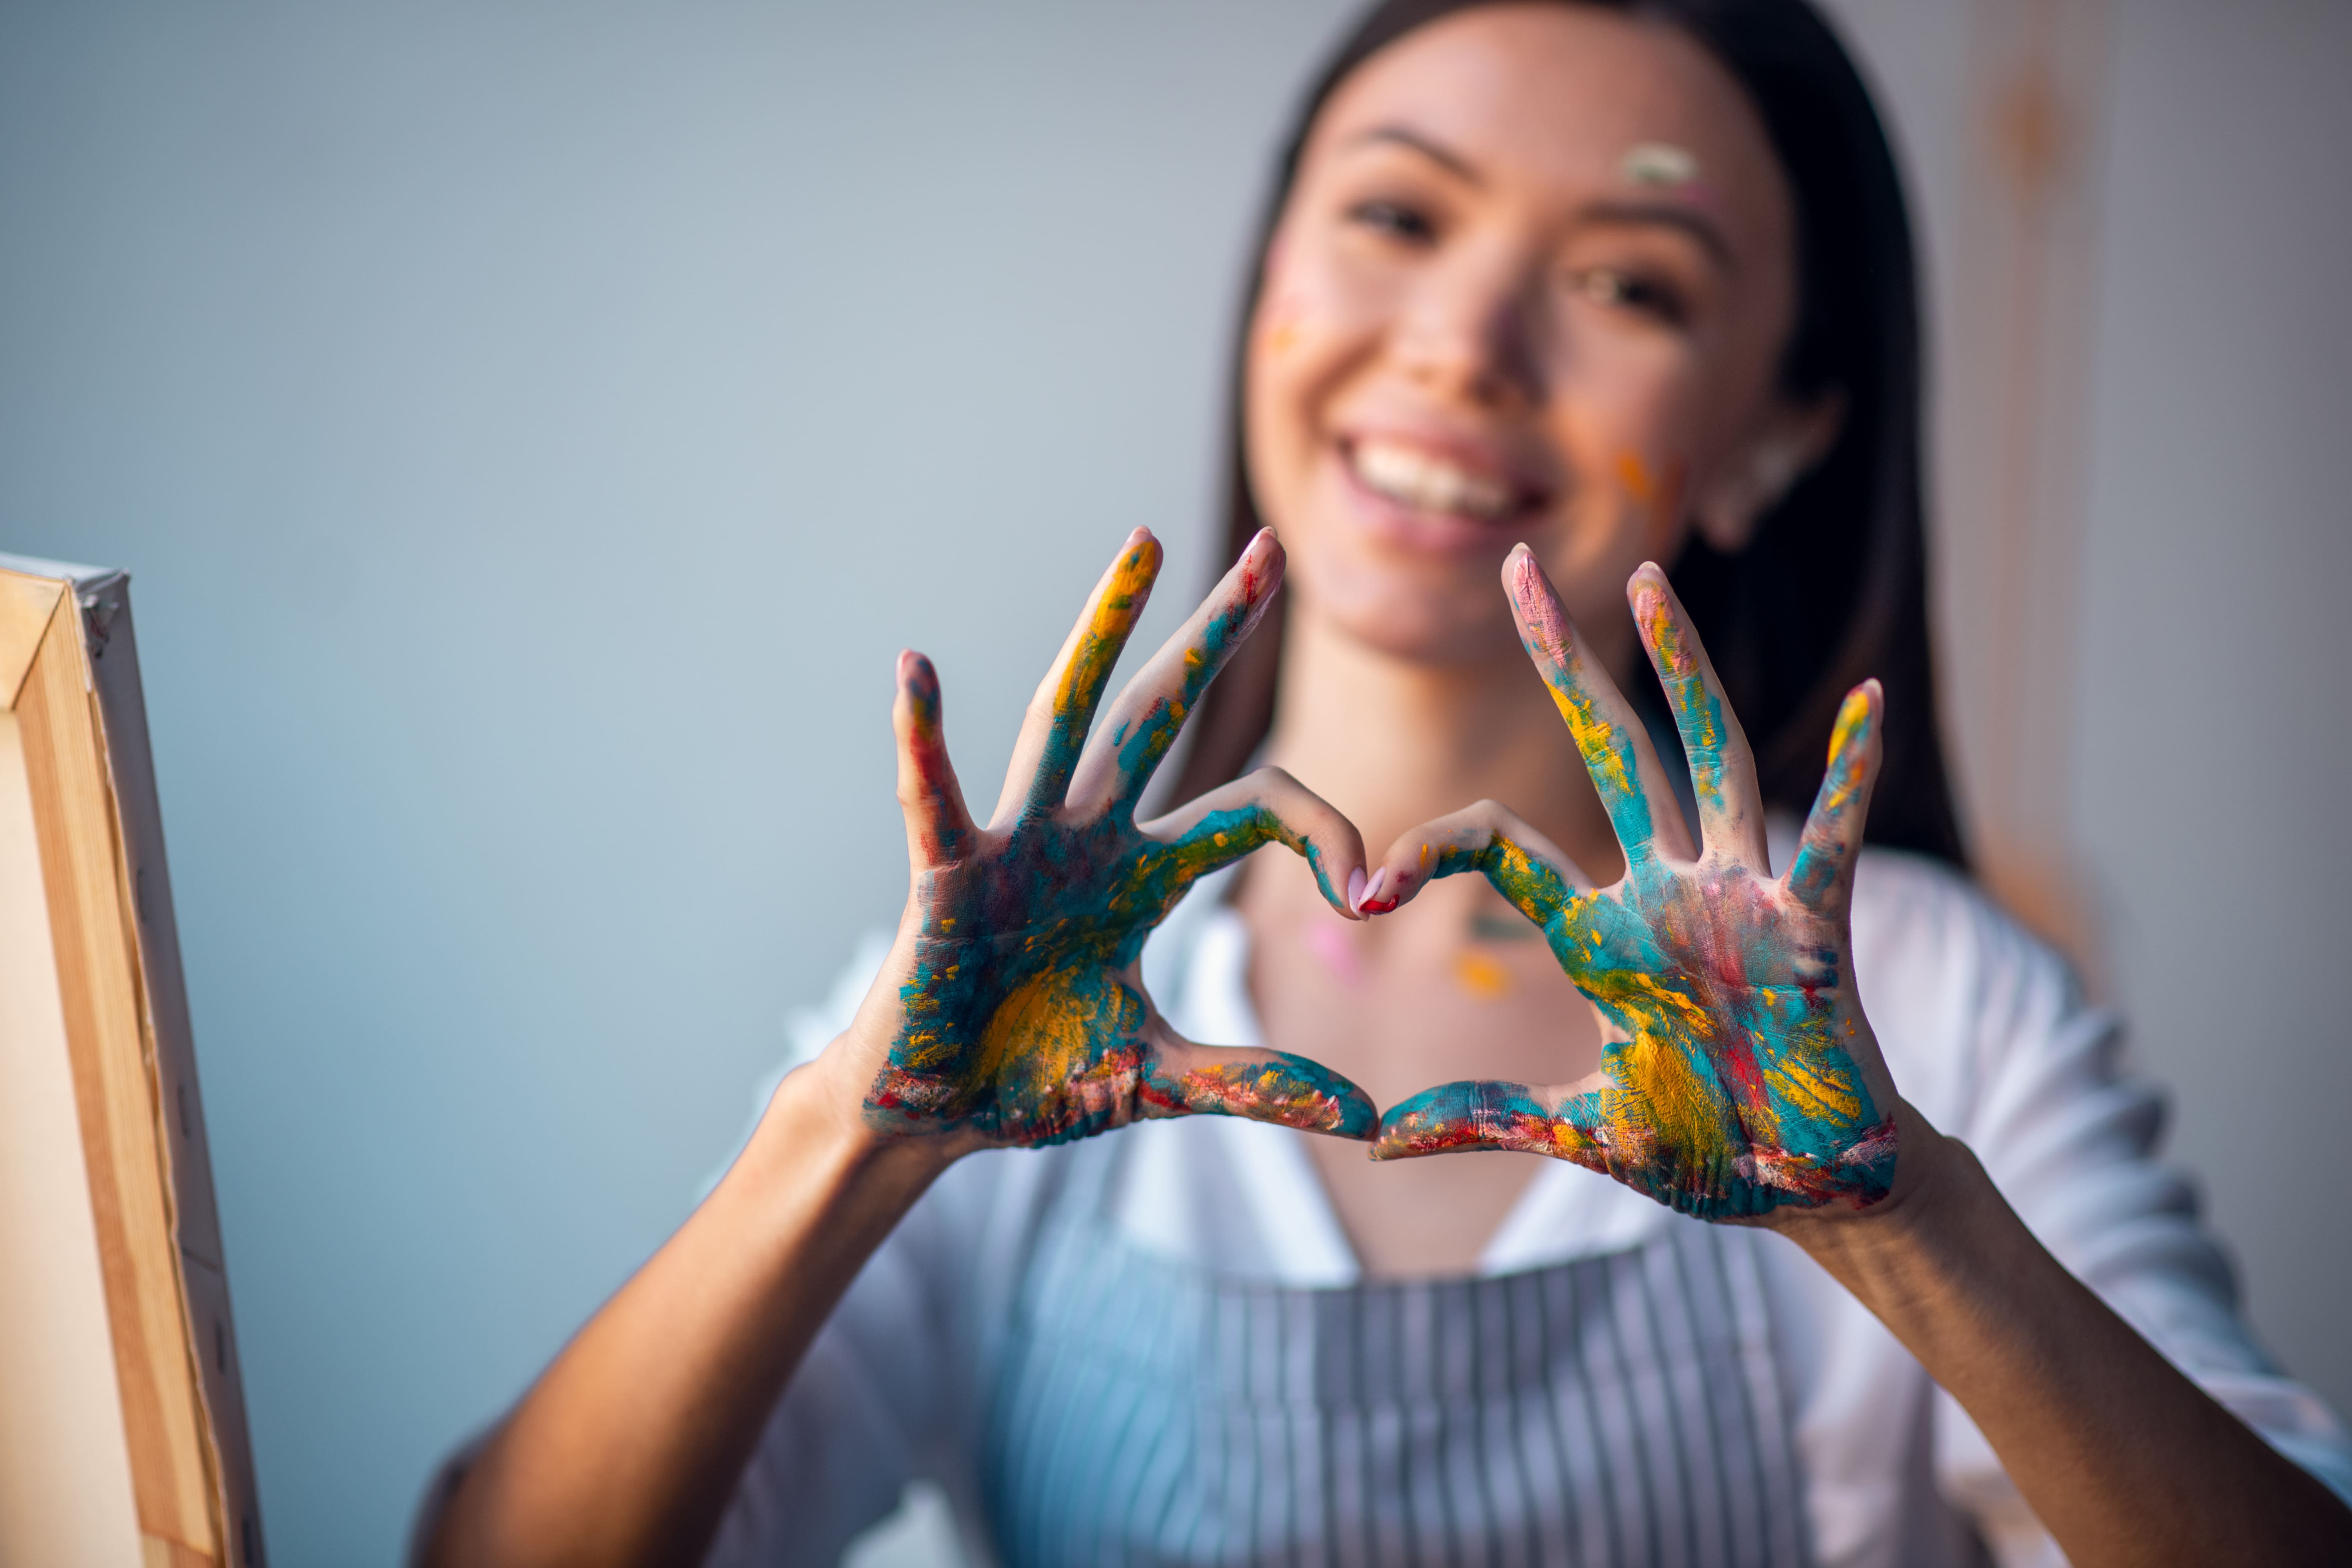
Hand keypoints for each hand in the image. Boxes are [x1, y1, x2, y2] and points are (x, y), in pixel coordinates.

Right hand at [834, 527, 1377, 1151]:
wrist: (933, 1119)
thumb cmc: (1030, 1083)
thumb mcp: (1156, 1078)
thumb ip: (1253, 1083)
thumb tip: (1366, 1117)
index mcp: (1140, 876)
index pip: (1252, 812)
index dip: (1321, 835)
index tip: (1373, 890)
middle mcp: (1087, 838)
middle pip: (1165, 712)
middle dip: (1220, 631)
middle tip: (1276, 547)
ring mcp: (1017, 845)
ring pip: (1069, 716)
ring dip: (1104, 628)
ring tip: (1146, 544)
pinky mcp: (946, 875)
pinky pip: (933, 796)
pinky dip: (921, 738)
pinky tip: (916, 669)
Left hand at [1364, 546, 1900, 1221]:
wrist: (1804, 1186)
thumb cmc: (1706, 1147)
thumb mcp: (1580, 1132)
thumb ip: (1482, 1120)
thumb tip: (1372, 1141)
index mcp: (1605, 933)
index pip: (1504, 850)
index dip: (1433, 852)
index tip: (1363, 886)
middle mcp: (1669, 890)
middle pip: (1608, 747)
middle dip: (1563, 660)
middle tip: (1514, 566)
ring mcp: (1743, 896)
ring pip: (1708, 758)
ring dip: (1686, 669)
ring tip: (1654, 577)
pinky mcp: (1814, 925)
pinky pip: (1836, 834)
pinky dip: (1854, 769)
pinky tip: (1870, 699)